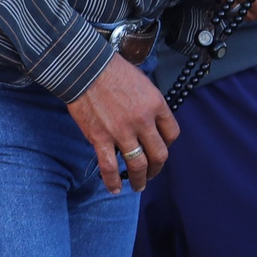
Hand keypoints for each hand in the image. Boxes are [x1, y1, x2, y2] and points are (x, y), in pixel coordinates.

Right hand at [64, 56, 175, 193]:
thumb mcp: (142, 82)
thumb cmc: (111, 70)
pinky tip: (114, 188)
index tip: (160, 148)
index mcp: (156, 105)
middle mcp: (143, 121)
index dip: (167, 144)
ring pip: (138, 165)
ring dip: (140, 179)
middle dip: (157, 168)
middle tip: (152, 174)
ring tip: (138, 186)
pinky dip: (112, 180)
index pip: (172, 133)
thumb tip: (147, 120)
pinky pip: (109, 166)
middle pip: (159, 154)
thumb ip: (148, 103)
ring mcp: (122, 132)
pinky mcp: (100, 138)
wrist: (83, 68)